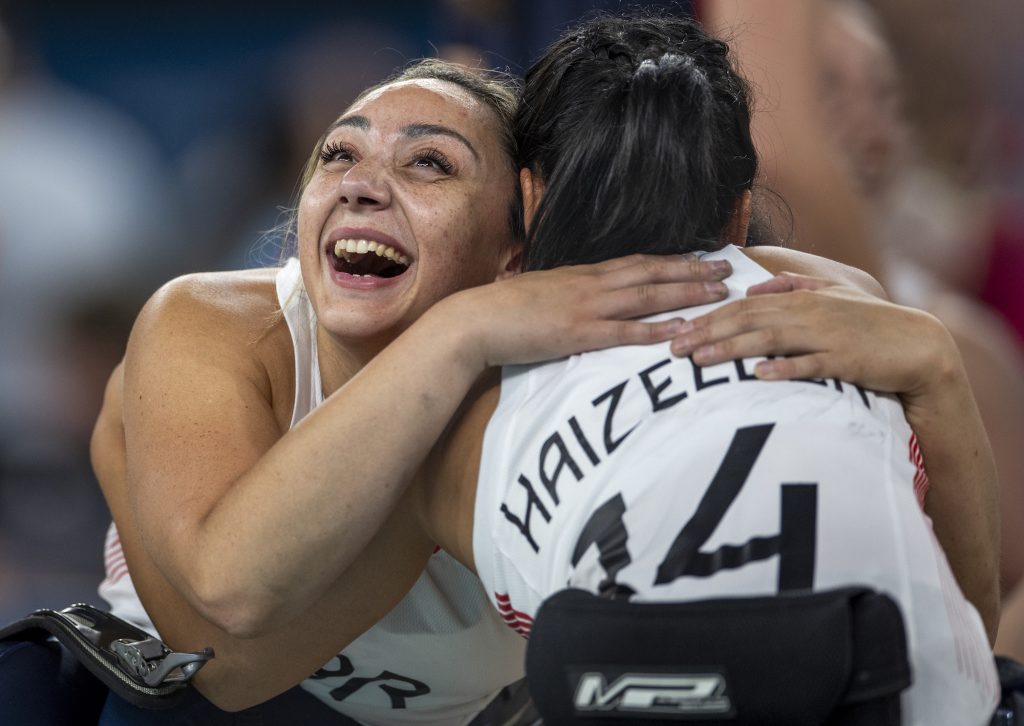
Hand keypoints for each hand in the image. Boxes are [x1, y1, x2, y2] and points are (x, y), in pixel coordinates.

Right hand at [444, 253, 732, 369]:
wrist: (476, 320)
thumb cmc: (503, 310)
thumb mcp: (542, 291)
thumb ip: (567, 292)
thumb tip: (583, 295)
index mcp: (583, 275)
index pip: (637, 262)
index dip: (672, 260)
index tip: (700, 258)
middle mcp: (592, 284)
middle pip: (652, 273)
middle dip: (692, 271)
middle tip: (728, 269)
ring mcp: (587, 307)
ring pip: (647, 296)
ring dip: (686, 293)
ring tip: (719, 294)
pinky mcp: (579, 333)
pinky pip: (625, 331)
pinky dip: (655, 330)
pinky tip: (680, 330)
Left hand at [667, 272, 961, 400]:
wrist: (917, 345)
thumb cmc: (868, 323)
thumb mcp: (831, 295)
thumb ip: (792, 286)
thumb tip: (754, 288)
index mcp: (800, 298)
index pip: (743, 306)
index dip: (707, 317)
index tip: (677, 329)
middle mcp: (807, 313)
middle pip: (747, 321)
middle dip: (707, 333)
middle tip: (673, 347)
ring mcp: (825, 336)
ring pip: (769, 340)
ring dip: (732, 350)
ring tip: (700, 360)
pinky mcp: (844, 361)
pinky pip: (808, 365)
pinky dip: (783, 369)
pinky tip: (757, 375)